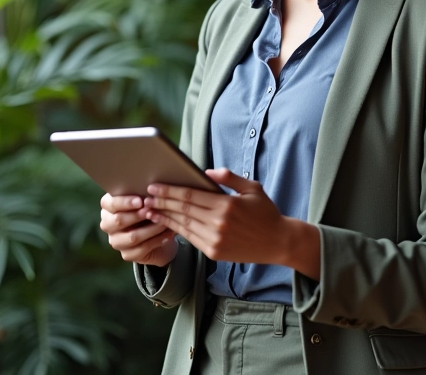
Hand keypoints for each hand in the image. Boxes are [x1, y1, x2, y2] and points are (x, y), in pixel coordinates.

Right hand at [99, 193, 177, 266]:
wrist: (157, 231)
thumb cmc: (148, 207)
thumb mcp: (144, 198)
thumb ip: (143, 194)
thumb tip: (151, 190)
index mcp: (108, 207)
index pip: (110, 204)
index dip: (125, 202)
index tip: (140, 201)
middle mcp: (108, 224)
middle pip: (118, 221)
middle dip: (137, 216)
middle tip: (152, 211)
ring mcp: (116, 241)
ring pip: (132, 237)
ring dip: (150, 229)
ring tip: (164, 222)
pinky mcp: (126, 255)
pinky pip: (142, 249)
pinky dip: (157, 240)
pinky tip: (168, 234)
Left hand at [143, 168, 318, 274]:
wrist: (279, 242)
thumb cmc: (266, 212)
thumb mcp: (252, 188)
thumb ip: (229, 177)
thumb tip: (207, 172)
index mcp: (227, 205)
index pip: (191, 195)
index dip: (170, 190)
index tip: (155, 185)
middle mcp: (219, 224)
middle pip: (183, 210)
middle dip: (162, 202)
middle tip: (146, 195)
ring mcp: (215, 240)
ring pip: (184, 225)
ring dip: (164, 217)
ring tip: (150, 209)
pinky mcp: (214, 253)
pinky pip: (191, 238)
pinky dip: (177, 229)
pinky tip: (166, 223)